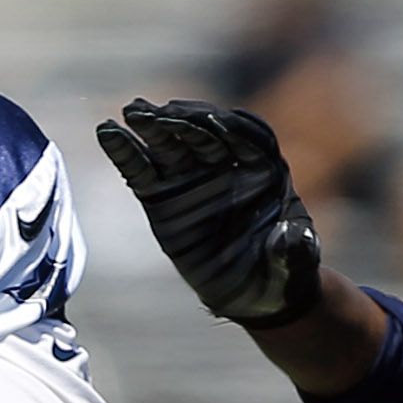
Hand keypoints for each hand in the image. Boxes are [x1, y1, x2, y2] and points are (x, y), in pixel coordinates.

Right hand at [92, 100, 322, 329]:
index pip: (250, 139)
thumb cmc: (281, 270)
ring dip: (151, 125)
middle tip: (161, 112)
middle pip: (205, 135)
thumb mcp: (294, 260)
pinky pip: (141, 171)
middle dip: (185, 121)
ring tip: (131, 111)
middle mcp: (226, 166)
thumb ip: (292, 245)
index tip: (216, 122)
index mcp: (265, 171)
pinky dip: (125, 152)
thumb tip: (288, 233)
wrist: (255, 292)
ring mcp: (192, 179)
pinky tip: (107, 132)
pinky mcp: (163, 198)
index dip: (234, 129)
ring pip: (171, 145)